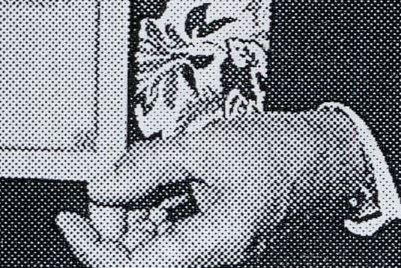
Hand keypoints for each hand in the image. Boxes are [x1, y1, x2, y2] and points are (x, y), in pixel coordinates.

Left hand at [54, 111, 370, 267]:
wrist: (333, 153)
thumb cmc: (287, 152)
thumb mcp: (207, 146)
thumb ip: (147, 166)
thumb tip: (100, 187)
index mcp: (213, 244)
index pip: (131, 267)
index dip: (91, 247)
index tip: (67, 219)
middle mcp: (212, 254)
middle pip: (137, 254)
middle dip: (113, 217)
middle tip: (111, 178)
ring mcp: (213, 244)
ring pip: (152, 239)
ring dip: (134, 207)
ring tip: (143, 167)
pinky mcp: (215, 230)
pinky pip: (172, 226)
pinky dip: (155, 201)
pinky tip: (159, 174)